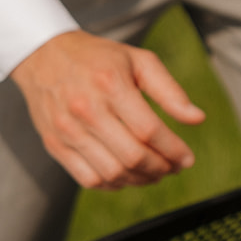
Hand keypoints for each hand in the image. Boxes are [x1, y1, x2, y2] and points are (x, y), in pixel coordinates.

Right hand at [10, 29, 205, 188]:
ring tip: (154, 173)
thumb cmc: (97, 58)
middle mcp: (86, 109)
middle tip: (173, 167)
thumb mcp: (138, 60)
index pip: (149, 130)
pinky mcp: (55, 145)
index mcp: (110, 84)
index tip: (187, 159)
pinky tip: (127, 176)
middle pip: (132, 156)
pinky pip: (89, 179)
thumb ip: (169, 90)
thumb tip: (197, 119)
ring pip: (112, 172)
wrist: (43, 55)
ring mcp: (67, 130)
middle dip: (161, 168)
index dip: (174, 150)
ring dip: (140, 180)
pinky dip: (114, 184)